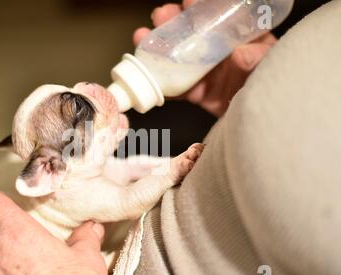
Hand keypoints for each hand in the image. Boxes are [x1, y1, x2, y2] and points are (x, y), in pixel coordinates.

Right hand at [133, 0, 276, 116]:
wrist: (263, 121)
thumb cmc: (273, 86)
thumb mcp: (269, 66)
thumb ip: (258, 58)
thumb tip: (239, 54)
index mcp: (236, 38)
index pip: (216, 16)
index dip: (200, 6)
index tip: (189, 0)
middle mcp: (217, 52)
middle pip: (190, 33)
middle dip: (171, 21)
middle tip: (161, 15)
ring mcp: (204, 73)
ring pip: (177, 57)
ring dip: (158, 46)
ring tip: (142, 37)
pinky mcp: (197, 93)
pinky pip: (175, 87)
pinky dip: (160, 82)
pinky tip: (146, 73)